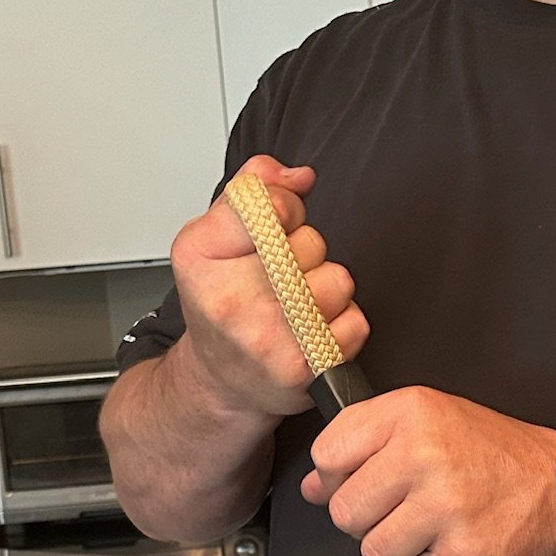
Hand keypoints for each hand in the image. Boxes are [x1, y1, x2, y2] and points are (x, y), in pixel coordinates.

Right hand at [171, 156, 369, 420]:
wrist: (221, 381)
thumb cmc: (222, 306)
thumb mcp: (215, 238)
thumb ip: (253, 189)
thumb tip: (299, 175)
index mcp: (200, 255)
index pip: (269, 202)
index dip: (286, 209)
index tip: (275, 228)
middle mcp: (229, 299)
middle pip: (310, 242)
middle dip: (305, 254)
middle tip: (279, 280)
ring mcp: (266, 337)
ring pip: (338, 281)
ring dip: (327, 290)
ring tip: (297, 308)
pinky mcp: (303, 368)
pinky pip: (355, 322)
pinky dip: (343, 327)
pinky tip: (312, 335)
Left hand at [300, 387, 555, 555]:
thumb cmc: (491, 452)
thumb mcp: (427, 420)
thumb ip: (363, 445)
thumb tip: (310, 488)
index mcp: (411, 414)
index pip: (327, 455)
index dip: (339, 476)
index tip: (367, 479)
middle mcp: (425, 456)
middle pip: (344, 513)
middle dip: (368, 519)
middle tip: (404, 509)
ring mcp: (445, 509)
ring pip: (374, 553)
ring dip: (400, 549)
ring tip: (433, 527)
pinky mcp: (464, 555)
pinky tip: (454, 546)